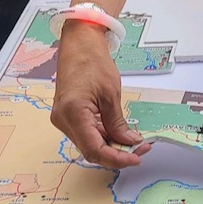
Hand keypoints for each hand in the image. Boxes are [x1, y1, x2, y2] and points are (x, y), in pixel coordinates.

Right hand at [51, 20, 151, 169]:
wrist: (79, 45)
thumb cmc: (93, 62)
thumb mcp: (111, 94)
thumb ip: (118, 123)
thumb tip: (129, 143)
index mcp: (73, 113)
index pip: (95, 149)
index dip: (117, 159)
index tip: (136, 158)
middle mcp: (63, 120)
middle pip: (91, 150)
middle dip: (116, 154)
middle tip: (140, 150)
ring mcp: (62, 119)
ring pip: (88, 144)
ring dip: (110, 146)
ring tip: (133, 142)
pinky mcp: (66, 116)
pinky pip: (85, 134)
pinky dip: (102, 137)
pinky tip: (118, 135)